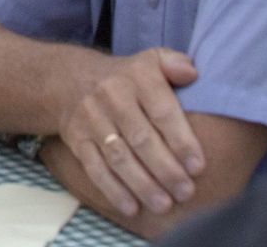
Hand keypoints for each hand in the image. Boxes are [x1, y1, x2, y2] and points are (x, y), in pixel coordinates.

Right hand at [59, 47, 203, 218]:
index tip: (198, 166)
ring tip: (164, 205)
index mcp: (136, 77)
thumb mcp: (150, 60)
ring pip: (118, 156)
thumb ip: (174, 63)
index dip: (181, 140)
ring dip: (142, 184)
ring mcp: (91, 118)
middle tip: (186, 192)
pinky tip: (131, 207)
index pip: (161, 111)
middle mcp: (111, 96)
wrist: (68, 79)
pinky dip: (112, 189)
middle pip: (141, 138)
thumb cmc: (125, 77)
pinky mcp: (76, 138)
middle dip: (166, 169)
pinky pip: (94, 167)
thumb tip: (192, 72)